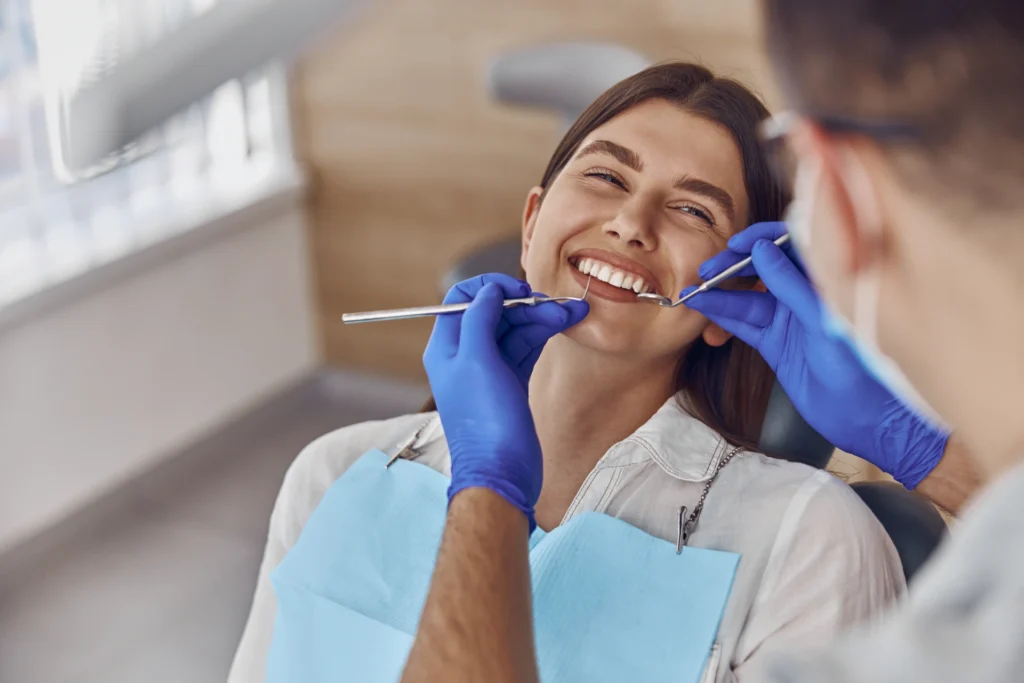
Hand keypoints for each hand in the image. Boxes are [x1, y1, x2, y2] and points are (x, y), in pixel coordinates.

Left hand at [423, 274, 588, 529]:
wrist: (501, 474)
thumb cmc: (485, 423)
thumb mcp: (476, 362)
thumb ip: (479, 319)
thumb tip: (489, 291)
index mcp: (447, 347)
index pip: (463, 299)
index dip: (491, 287)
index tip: (518, 287)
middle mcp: (465, 356)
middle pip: (494, 312)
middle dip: (525, 303)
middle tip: (555, 304)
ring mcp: (489, 370)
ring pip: (514, 330)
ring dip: (541, 318)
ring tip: (572, 314)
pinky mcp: (510, 384)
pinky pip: (525, 348)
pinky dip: (543, 335)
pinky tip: (563, 326)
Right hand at [684, 221, 947, 488]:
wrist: (865, 418)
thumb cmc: (861, 367)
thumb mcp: (824, 320)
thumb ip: (793, 284)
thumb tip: (762, 250)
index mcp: (828, 281)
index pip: (792, 245)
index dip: (763, 239)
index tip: (737, 243)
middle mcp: (806, 296)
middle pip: (763, 269)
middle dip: (733, 267)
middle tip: (707, 271)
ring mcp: (789, 320)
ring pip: (748, 298)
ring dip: (720, 295)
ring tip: (692, 293)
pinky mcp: (775, 344)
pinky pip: (745, 324)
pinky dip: (723, 317)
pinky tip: (703, 309)